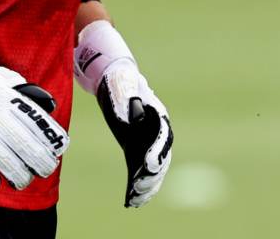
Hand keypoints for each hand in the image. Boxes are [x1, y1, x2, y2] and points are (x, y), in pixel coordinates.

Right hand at [0, 15, 67, 192]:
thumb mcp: (5, 78)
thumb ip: (24, 92)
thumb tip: (47, 107)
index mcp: (7, 97)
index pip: (35, 120)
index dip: (51, 138)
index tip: (59, 149)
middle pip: (22, 143)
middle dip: (39, 161)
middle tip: (46, 169)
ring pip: (1, 157)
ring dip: (17, 174)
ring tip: (24, 180)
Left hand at [75, 20, 173, 206]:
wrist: (117, 80)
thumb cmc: (122, 82)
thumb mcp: (125, 86)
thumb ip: (130, 98)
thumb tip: (134, 114)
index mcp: (158, 116)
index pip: (162, 138)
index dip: (156, 152)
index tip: (148, 165)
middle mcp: (157, 132)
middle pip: (161, 158)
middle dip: (152, 175)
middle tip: (139, 187)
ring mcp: (148, 142)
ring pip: (154, 169)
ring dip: (148, 185)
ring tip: (136, 200)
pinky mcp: (137, 149)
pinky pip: (142, 171)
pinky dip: (139, 185)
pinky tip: (131, 200)